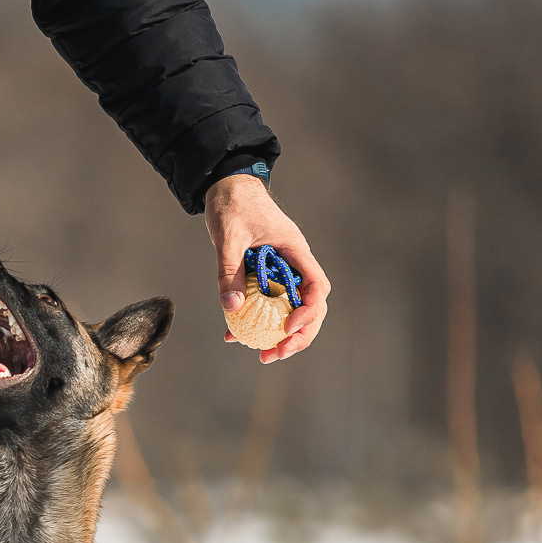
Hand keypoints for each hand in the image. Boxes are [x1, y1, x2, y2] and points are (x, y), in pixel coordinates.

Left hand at [205, 174, 329, 363]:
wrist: (225, 187)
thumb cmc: (233, 204)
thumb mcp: (229, 237)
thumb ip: (230, 271)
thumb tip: (232, 308)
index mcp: (295, 251)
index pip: (316, 286)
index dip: (309, 311)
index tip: (288, 328)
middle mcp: (293, 264)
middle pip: (310, 305)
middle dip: (299, 334)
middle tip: (277, 354)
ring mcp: (280, 271)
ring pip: (290, 309)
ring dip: (280, 335)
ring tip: (263, 355)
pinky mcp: (264, 275)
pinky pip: (265, 303)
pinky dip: (253, 321)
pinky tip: (234, 336)